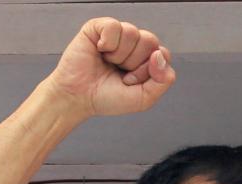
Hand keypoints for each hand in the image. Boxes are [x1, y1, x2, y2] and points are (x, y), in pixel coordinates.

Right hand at [47, 18, 175, 117]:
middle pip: (150, 41)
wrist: (78, 98)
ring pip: (133, 33)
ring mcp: (117, 34)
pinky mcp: (99, 27)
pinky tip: (100, 51)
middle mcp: (133, 44)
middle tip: (119, 74)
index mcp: (145, 59)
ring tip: (108, 63)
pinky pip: (114, 26)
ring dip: (119, 56)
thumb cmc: (107, 98)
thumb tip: (159, 55)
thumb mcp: (144, 98)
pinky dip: (107, 43)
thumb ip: (163, 80)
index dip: (148, 71)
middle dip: (134, 64)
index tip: (131, 82)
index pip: (162, 54)